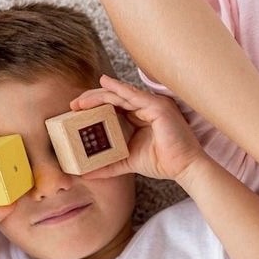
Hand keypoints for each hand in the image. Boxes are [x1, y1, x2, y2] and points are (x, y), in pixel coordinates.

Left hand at [71, 75, 204, 182]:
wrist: (184, 168)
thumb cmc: (163, 163)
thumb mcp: (128, 162)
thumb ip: (108, 165)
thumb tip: (86, 173)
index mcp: (141, 117)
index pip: (114, 107)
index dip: (94, 107)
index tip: (76, 112)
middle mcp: (147, 107)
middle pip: (115, 98)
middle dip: (92, 99)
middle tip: (73, 105)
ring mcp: (153, 105)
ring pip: (121, 95)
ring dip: (99, 95)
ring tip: (81, 101)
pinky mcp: (158, 106)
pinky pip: (134, 95)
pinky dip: (118, 89)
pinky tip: (104, 84)